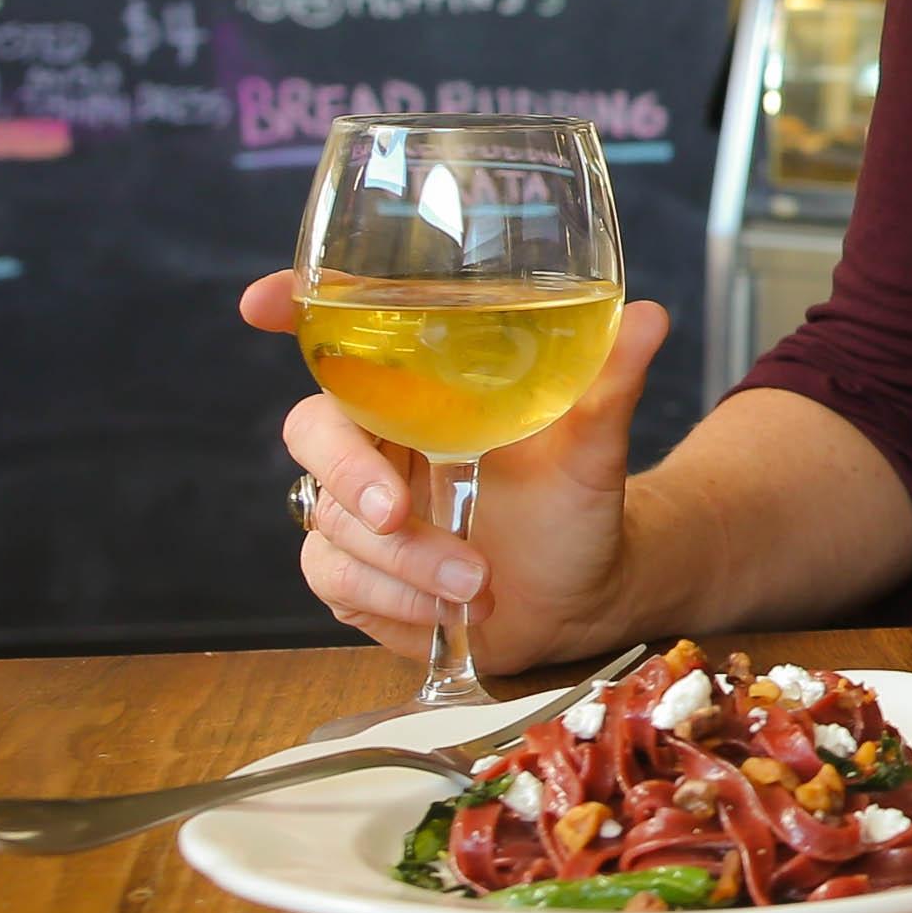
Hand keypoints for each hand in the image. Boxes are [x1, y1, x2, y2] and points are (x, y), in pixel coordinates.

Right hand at [254, 269, 668, 671]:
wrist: (582, 590)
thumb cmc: (576, 498)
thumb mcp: (595, 445)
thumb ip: (609, 383)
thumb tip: (650, 317)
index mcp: (418, 387)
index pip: (336, 333)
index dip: (290, 310)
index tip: (261, 303)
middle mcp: (376, 438)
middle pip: (311, 430)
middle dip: (349, 473)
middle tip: (397, 510)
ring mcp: (355, 507)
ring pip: (328, 521)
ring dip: (402, 560)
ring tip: (477, 582)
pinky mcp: (353, 573)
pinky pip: (338, 580)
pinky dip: (395, 599)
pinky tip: (448, 609)